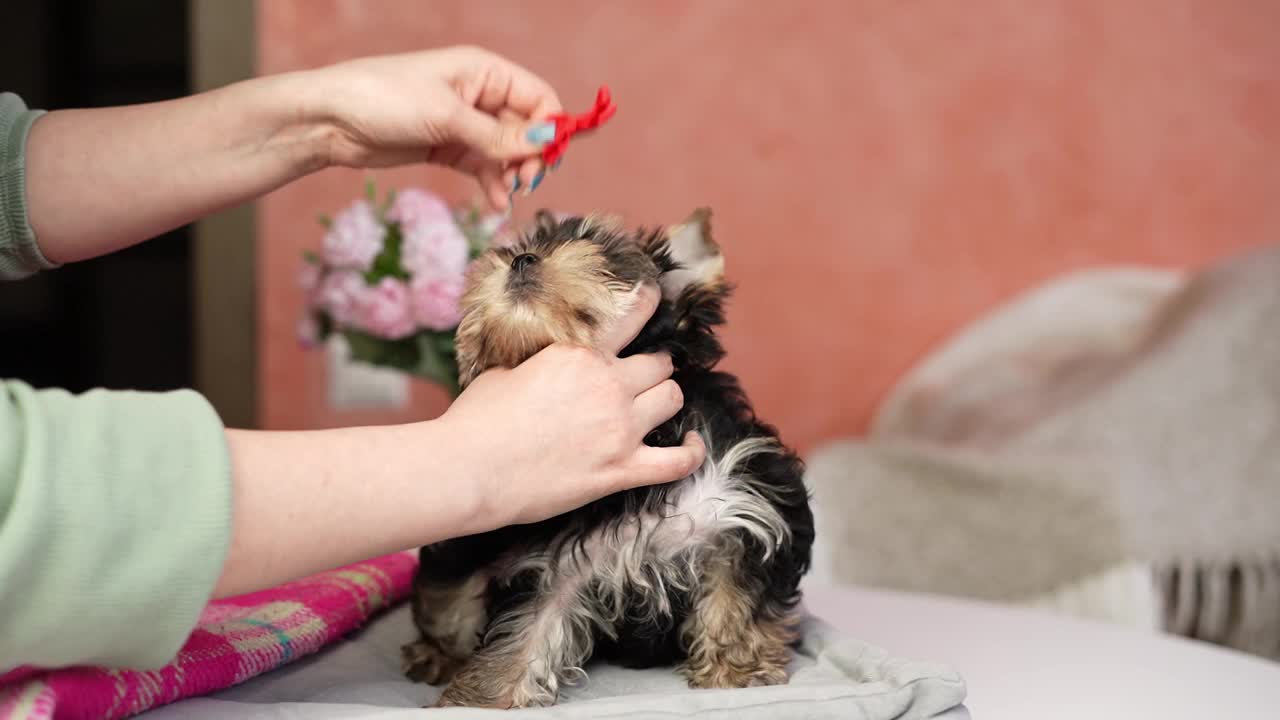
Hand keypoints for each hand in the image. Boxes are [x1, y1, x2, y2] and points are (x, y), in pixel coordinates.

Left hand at [302, 45, 561, 209]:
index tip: (548, 158)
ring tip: (508, 194)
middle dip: (531, 157)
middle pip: (527, 129)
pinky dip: (494, 185)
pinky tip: (496, 203)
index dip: (551, 127)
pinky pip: (484, 168)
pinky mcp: (448, 148)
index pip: (539, 97)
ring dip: (513, 175)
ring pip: (508, 153)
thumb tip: (545, 142)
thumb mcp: (446, 117)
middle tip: (524, 182)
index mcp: (484, 72)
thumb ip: (497, 136)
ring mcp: (465, 124)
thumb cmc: (384, 98)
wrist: (331, 120)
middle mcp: (480, 96)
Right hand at [439, 285, 705, 528]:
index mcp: (580, 353)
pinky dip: (691, 452)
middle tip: (641, 376)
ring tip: (654, 406)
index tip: (656, 299)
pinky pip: (678, 461)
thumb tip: (547, 361)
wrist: (468, 469)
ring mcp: (620, 428)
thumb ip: (543, 360)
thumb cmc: (478, 420)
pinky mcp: (622, 469)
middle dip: (652, 368)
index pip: (631, 317)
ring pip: (673, 399)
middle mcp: (608, 384)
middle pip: (659, 365)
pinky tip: (692, 444)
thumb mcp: (507, 369)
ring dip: (666, 400)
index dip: (649, 305)